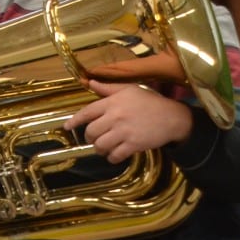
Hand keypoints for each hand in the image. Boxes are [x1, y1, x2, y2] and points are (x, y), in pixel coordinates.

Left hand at [68, 80, 192, 161]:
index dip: (74, 121)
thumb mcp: (129, 89)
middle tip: (94, 139)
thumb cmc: (150, 102)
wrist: (172, 117)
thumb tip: (90, 82)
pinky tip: (114, 156)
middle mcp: (115, 117)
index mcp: (112, 103)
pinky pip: (116, 155)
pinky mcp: (134, 144)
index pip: (86, 112)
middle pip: (91, 131)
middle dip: (89, 137)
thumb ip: (108, 88)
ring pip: (101, 145)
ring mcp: (124, 132)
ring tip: (103, 148)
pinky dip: (112, 158)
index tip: (66, 127)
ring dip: (99, 149)